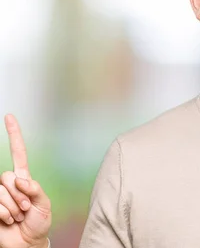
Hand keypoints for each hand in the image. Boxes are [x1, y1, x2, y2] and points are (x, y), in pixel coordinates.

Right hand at [0, 114, 51, 247]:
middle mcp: (8, 184)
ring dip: (14, 207)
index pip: (18, 152)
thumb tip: (21, 179)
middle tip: (26, 209)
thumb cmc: (38, 222)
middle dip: (20, 195)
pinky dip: (5, 214)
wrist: (27, 242)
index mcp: (24, 178)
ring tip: (18, 216)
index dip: (14, 135)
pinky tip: (9, 221)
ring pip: (2, 191)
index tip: (10, 116)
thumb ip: (35, 189)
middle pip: (8, 176)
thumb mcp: (44, 204)